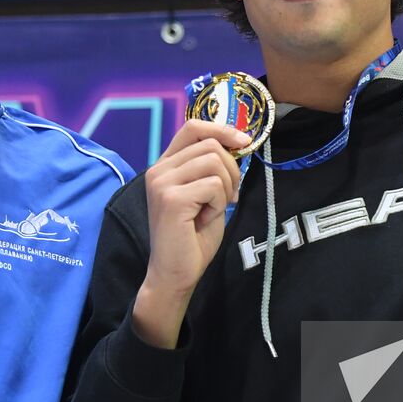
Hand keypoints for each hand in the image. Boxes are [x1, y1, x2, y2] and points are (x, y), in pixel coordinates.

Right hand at [133, 119, 249, 347]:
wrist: (175, 274)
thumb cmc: (192, 238)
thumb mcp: (206, 195)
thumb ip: (213, 169)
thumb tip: (239, 143)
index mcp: (165, 165)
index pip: (193, 127)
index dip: (222, 128)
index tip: (244, 141)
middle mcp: (158, 169)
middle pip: (211, 145)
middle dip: (231, 170)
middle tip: (228, 197)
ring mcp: (162, 183)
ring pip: (215, 162)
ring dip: (225, 188)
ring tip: (213, 209)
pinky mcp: (171, 199)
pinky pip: (213, 185)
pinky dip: (219, 203)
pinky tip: (205, 219)